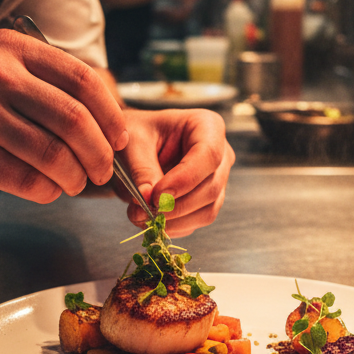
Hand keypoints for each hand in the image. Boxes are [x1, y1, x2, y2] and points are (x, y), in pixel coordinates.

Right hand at [0, 30, 128, 202]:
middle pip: (74, 120)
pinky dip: (46, 190)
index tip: (120, 137)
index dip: (111, 114)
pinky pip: (24, 179)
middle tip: (104, 170)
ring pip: (52, 154)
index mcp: (12, 49)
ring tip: (74, 182)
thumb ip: (41, 80)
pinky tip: (46, 189)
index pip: (83, 81)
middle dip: (100, 153)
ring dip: (74, 177)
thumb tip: (102, 116)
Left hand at [113, 107, 233, 235]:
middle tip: (141, 211)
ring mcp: (217, 179)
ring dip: (173, 221)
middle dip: (175, 206)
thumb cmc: (136, 134)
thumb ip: (142, 169)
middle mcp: (220, 153)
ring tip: (140, 216)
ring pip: (207, 210)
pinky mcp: (207, 201)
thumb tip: (147, 199)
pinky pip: (197, 221)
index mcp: (207, 126)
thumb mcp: (133, 143)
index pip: (208, 155)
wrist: (134, 145)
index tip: (155, 196)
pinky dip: (173, 226)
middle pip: (211, 188)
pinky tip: (149, 220)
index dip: (184, 180)